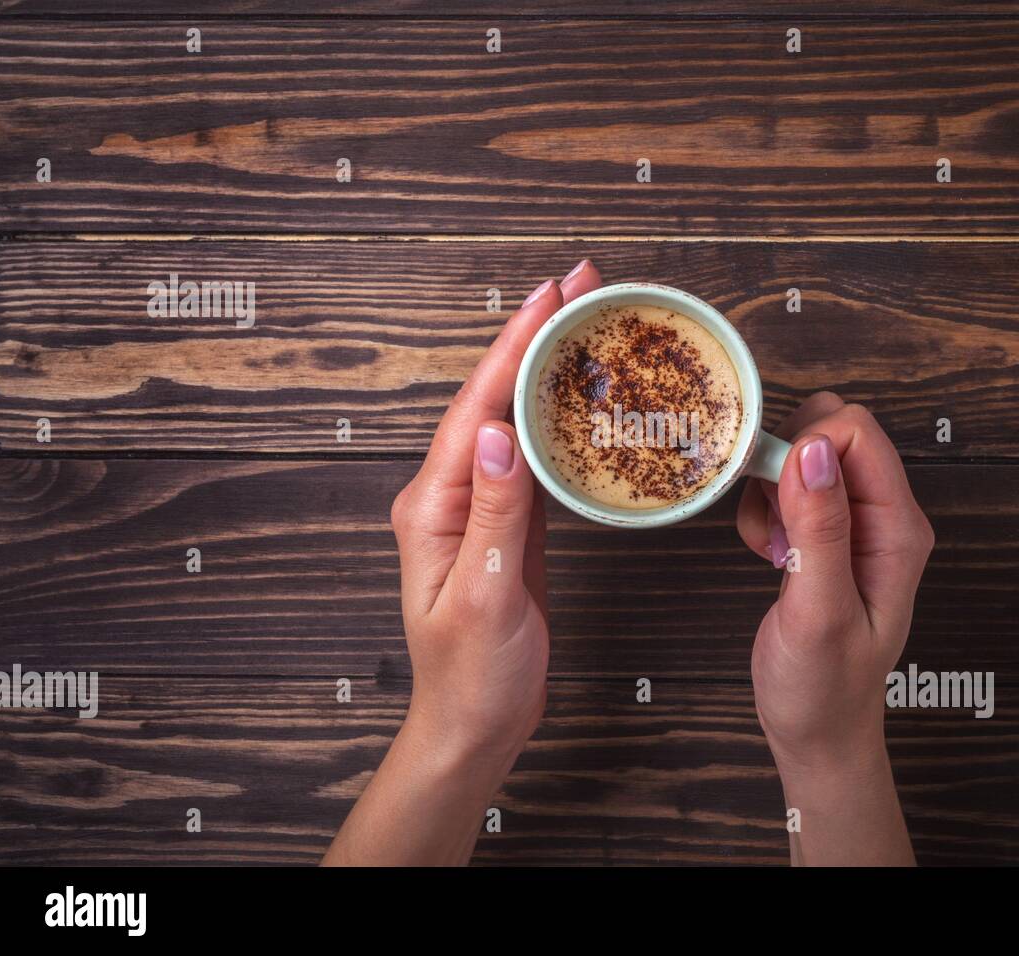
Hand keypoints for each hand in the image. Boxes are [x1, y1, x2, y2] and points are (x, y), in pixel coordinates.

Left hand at [324, 259, 601, 864]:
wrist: (474, 726)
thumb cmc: (473, 675)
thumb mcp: (487, 595)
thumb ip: (495, 512)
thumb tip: (499, 431)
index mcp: (435, 505)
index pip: (477, 408)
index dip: (513, 347)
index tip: (547, 296)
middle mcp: (450, 495)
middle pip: (492, 398)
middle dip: (532, 337)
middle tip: (578, 286)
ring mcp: (478, 506)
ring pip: (513, 419)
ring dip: (545, 367)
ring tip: (583, 323)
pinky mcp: (506, 524)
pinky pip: (530, 456)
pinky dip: (556, 417)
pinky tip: (579, 399)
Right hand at [735, 392, 934, 863]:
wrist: (818, 731)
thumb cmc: (823, 687)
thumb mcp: (818, 611)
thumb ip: (819, 528)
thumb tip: (814, 448)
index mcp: (898, 527)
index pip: (857, 432)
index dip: (805, 448)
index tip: (777, 501)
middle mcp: (883, 514)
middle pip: (832, 431)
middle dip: (784, 462)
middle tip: (773, 525)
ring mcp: (855, 522)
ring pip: (805, 453)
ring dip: (770, 488)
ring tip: (772, 547)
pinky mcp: (827, 532)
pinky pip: (790, 485)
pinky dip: (765, 507)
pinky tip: (769, 552)